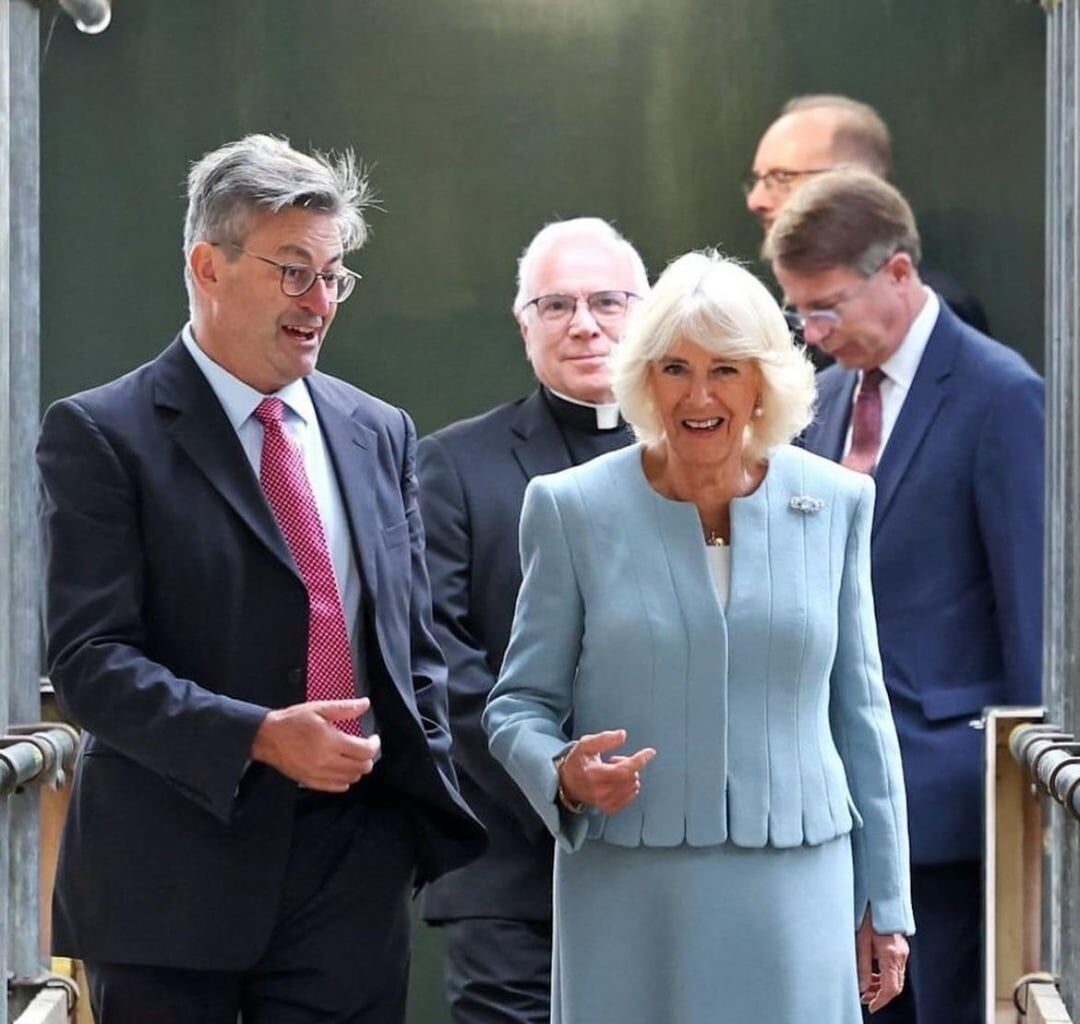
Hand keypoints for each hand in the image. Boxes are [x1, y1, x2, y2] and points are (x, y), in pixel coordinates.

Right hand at [251, 698, 379, 791]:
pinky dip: (344, 780)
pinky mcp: (310, 781)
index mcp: (331, 742)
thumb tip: (365, 704)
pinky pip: (336, 787)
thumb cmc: (293, 721)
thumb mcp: (319, 708)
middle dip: (368, 757)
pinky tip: (342, 769)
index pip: (365, 751)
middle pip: (361, 768)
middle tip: (365, 747)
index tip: (373, 738)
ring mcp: (319, 774)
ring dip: (357, 768)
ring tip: (354, 757)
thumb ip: (345, 708)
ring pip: (351, 779)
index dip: (374, 745)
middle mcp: (327, 761)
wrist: (267, 737)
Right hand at [557, 730, 656, 814]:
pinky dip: (628, 786)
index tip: (650, 752)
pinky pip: (630, 796)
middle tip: (615, 759)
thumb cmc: (578, 761)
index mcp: (594, 774)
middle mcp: (600, 791)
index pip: (624, 770)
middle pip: (630, 778)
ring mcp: (605, 801)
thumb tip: (623, 735)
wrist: (567, 782)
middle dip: (629, 765)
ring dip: (629, 776)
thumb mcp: (586, 744)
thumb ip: (605, 739)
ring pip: (632, 787)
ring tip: (613, 771)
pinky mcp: (609, 808)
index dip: (639, 760)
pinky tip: (617, 781)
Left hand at [856, 911, 908, 1012]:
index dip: (880, 1000)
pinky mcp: (900, 947)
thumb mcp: (861, 941)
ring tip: (866, 989)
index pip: (890, 987)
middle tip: (865, 999)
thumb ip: (863, 966)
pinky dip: (885, 976)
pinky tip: (873, 975)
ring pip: (896, 977)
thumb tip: (863, 987)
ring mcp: (902, 951)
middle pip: (895, 985)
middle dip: (880, 995)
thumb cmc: (867, 915)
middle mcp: (900, 954)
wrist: (879, 897)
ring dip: (882, 986)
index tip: (871, 1006)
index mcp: (891, 954)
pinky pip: (896, 968)